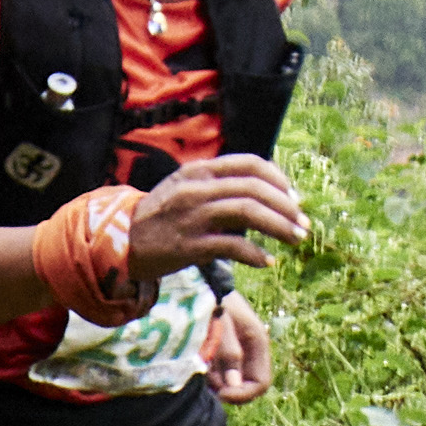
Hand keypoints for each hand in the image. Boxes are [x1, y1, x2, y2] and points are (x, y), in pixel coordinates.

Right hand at [123, 153, 305, 282]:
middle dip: (286, 207)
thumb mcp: (186, 188)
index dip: (278, 179)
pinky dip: (256, 254)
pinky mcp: (189, 246)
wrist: (122, 242)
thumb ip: (220, 186)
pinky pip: (232, 246)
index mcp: (199, 170)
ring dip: (279, 227)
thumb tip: (265, 194)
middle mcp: (197, 189)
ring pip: (248, 213)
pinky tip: (267, 262)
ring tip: (296, 239)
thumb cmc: (161, 216)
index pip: (250, 164)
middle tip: (303, 223)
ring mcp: (193, 217)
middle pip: (255, 189)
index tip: (294, 197)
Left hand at [201, 296, 274, 403]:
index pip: (261, 384)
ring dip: (213, 382)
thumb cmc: (212, 298)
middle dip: (226, 390)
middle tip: (205, 382)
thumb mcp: (222, 323)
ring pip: (227, 383)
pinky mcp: (217, 354)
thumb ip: (228, 352)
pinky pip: (214, 375)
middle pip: (244, 387)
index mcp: (257, 344)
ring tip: (197, 364)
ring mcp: (233, 354)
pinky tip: (193, 360)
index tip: (221, 393)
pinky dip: (204, 374)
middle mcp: (248, 352)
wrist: (198, 281)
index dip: (243, 394)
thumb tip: (233, 385)